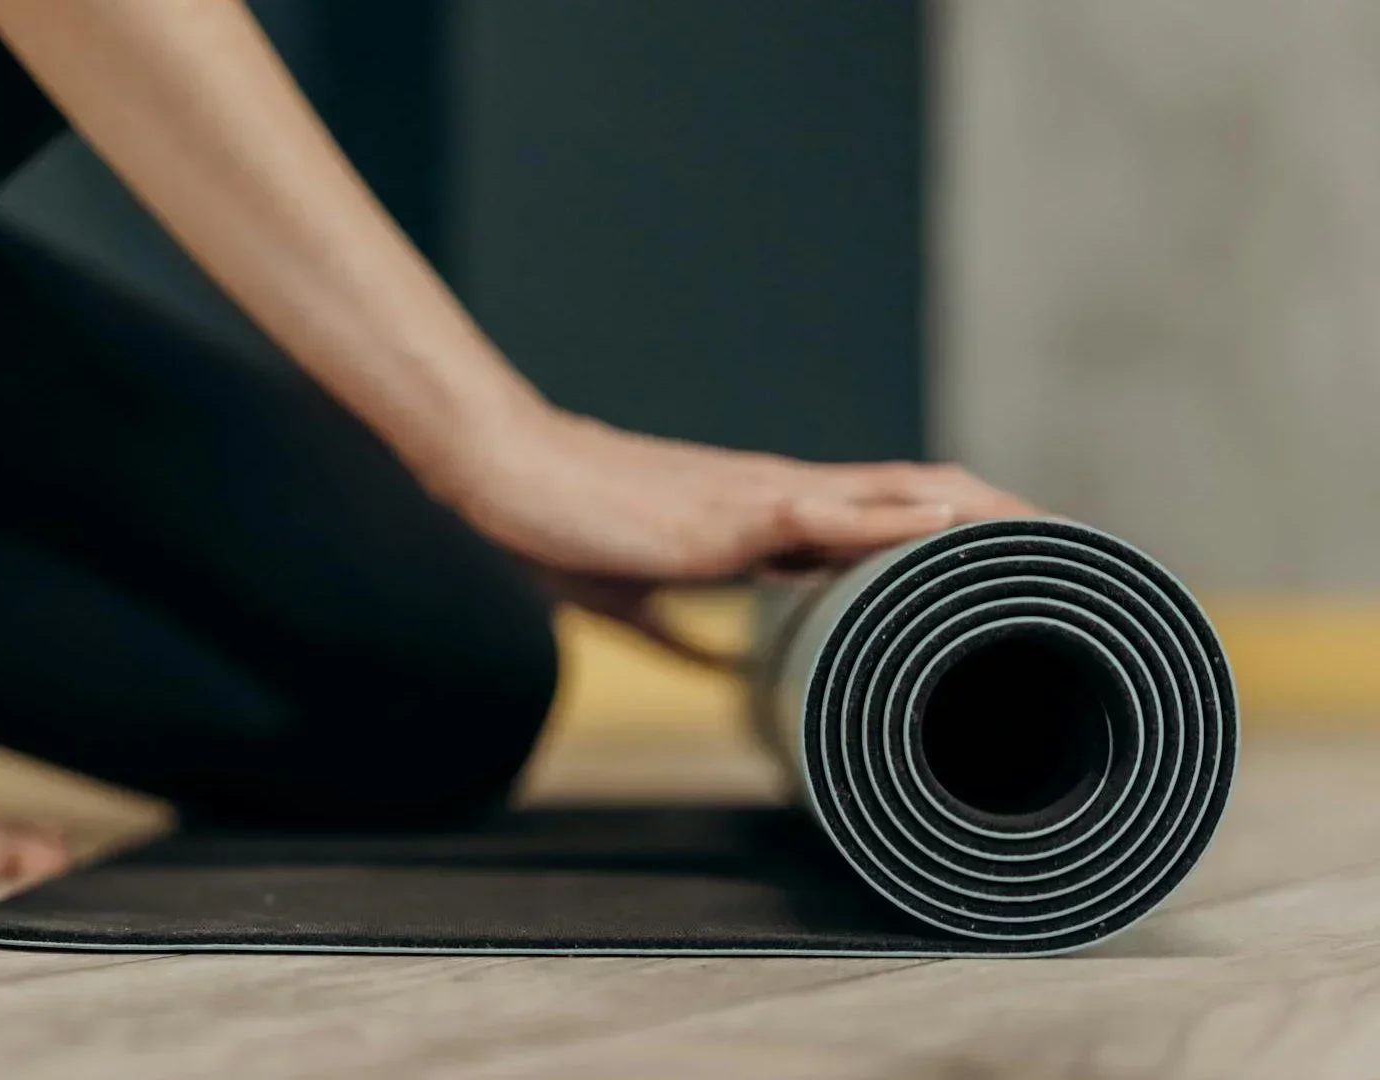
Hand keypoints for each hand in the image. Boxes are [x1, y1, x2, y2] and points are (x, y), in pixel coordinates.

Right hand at [439, 407, 1040, 662]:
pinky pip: (840, 515)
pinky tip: (962, 531)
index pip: (884, 516)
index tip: (1016, 559)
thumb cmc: (563, 526)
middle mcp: (784, 497)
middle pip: (923, 496)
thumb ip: (685, 632)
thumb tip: (725, 669)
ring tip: (1060, 538)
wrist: (508, 477)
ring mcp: (767, 498)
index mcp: (766, 516)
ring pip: (903, 495)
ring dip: (985, 515)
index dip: (956, 532)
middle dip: (1005, 521)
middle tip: (1082, 551)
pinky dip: (905, 523)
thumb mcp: (634, 597)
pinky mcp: (739, 514)